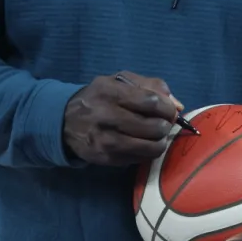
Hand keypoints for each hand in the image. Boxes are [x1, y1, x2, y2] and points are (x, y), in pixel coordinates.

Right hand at [62, 72, 183, 165]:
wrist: (64, 121)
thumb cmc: (100, 97)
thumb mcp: (120, 81)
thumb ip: (151, 86)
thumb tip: (177, 105)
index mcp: (110, 91)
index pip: (152, 102)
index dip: (167, 108)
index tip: (168, 110)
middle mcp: (105, 116)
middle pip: (154, 127)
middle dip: (165, 125)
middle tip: (162, 124)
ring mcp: (104, 140)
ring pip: (150, 147)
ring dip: (160, 141)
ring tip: (155, 135)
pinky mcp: (105, 158)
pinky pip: (140, 159)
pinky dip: (146, 152)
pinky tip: (141, 143)